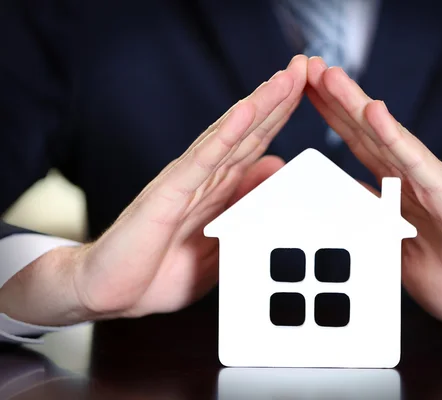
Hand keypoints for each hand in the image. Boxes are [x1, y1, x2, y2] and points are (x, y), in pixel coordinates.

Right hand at [0, 55, 307, 325]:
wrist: (111, 294)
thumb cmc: (160, 272)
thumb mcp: (219, 243)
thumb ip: (245, 208)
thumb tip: (275, 170)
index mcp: (217, 191)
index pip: (255, 145)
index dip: (281, 117)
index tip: (309, 90)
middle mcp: (204, 179)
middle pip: (248, 132)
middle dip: (278, 98)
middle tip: (306, 65)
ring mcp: (186, 183)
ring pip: (229, 137)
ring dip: (259, 106)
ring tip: (285, 78)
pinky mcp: (168, 195)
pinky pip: (201, 162)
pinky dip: (224, 136)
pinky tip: (246, 112)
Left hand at [306, 57, 441, 337]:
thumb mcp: (394, 249)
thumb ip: (371, 223)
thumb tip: (337, 204)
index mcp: (398, 191)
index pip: (359, 146)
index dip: (332, 119)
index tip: (302, 95)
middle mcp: (412, 180)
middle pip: (367, 132)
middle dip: (336, 100)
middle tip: (308, 67)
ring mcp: (431, 183)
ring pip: (387, 138)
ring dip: (356, 106)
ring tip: (330, 77)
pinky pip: (417, 163)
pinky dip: (394, 137)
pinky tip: (374, 112)